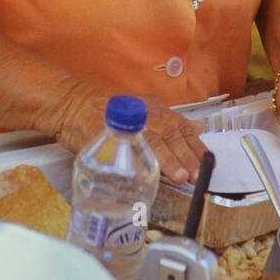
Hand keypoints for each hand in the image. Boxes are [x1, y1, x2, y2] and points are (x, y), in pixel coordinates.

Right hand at [54, 83, 207, 184]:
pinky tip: (144, 173)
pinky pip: (123, 147)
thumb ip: (171, 122)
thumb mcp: (144, 110)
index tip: (209, 164)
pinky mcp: (106, 132)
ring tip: (179, 175)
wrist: (70, 104)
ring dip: (167, 160)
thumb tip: (198, 128)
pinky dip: (134, 160)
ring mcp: (126, 121)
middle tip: (198, 175)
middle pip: (170, 135)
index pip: (182, 127)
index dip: (196, 147)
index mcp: (155, 108)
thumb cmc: (107, 110)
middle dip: (186, 156)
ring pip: (151, 140)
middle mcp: (144, 112)